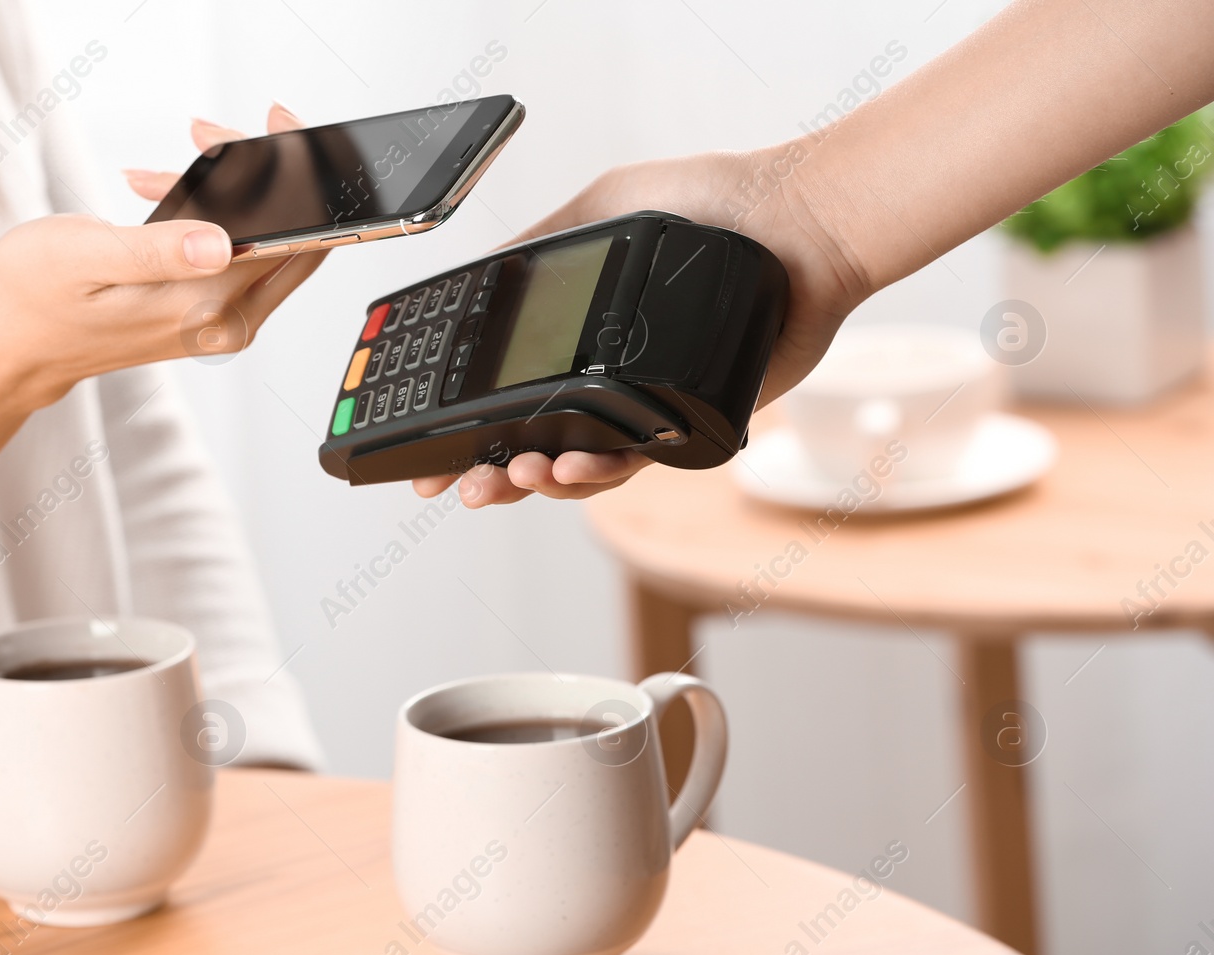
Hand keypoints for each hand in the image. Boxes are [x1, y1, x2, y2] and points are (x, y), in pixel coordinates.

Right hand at [0, 103, 325, 411]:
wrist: (18, 349)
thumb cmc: (37, 298)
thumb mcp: (82, 258)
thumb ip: (156, 252)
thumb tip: (223, 243)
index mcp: (204, 307)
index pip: (288, 234)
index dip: (295, 172)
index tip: (273, 122)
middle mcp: (228, 322)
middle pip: (292, 234)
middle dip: (264, 170)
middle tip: (205, 131)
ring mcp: (226, 322)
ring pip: (269, 240)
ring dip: (233, 190)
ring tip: (163, 167)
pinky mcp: (214, 315)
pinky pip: (243, 255)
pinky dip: (217, 215)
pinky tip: (163, 195)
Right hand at [414, 144, 870, 506]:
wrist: (793, 223)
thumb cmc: (713, 205)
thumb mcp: (604, 206)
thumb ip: (541, 243)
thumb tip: (478, 271)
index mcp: (580, 340)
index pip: (508, 396)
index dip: (464, 431)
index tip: (425, 454)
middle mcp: (609, 381)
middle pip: (530, 446)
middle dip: (484, 473)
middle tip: (453, 485)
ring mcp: (646, 409)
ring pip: (574, 470)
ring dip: (531, 481)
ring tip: (506, 475)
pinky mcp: (690, 427)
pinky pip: (632, 465)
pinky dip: (593, 472)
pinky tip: (565, 464)